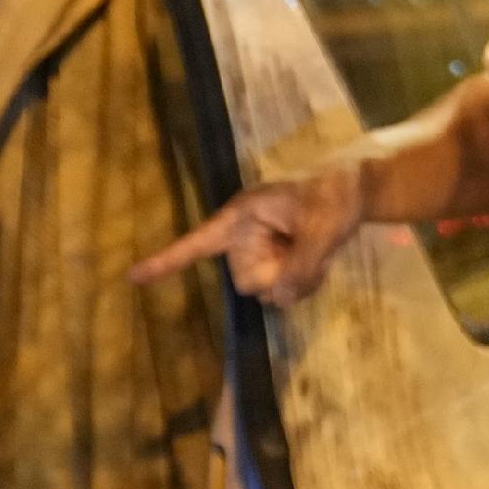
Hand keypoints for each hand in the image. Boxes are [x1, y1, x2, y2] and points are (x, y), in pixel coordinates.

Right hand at [130, 160, 369, 306]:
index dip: (166, 261)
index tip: (132, 276)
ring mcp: (259, 250)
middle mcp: (243, 235)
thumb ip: (301, 267)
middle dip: (278, 276)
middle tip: (309, 250)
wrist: (356, 190)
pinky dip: (302, 284)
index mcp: (241, 217)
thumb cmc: (333, 197)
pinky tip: (319, 263)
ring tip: (318, 253)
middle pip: (246, 280)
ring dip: (295, 282)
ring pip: (265, 290)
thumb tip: (278, 298)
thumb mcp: (322, 230)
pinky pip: (280, 291)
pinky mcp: (274, 260)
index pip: (197, 243)